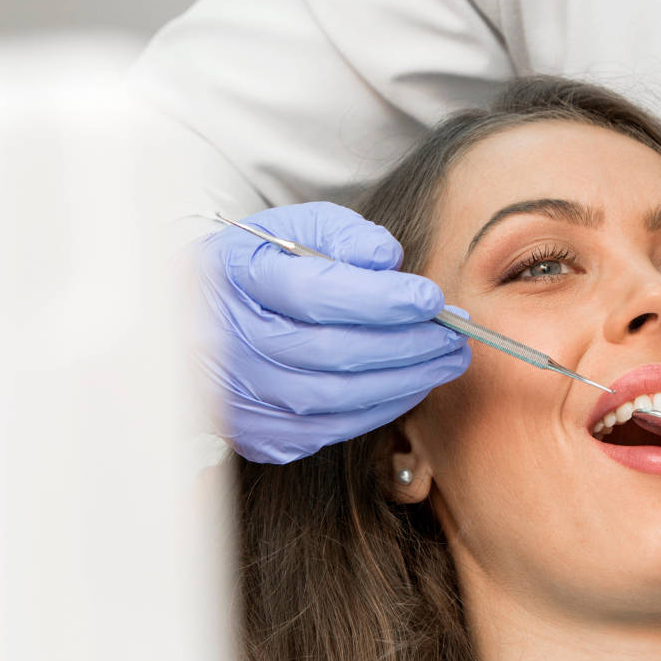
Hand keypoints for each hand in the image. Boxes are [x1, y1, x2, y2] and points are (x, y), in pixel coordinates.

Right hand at [195, 202, 470, 463]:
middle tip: (455, 334)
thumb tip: (389, 260)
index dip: (380, 300)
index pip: (315, 295)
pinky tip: (412, 385)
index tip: (432, 299)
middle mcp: (230, 341)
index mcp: (238, 278)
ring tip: (446, 360)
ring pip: (334, 397)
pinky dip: (379, 409)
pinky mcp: (257, 432)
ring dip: (404, 381)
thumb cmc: (265, 265)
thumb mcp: (298, 228)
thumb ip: (345, 236)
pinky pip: (330, 429)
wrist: (205, 314)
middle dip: (406, 345)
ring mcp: (239, 394)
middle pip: (331, 352)